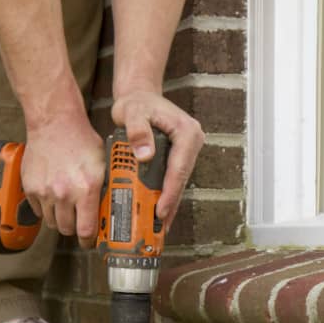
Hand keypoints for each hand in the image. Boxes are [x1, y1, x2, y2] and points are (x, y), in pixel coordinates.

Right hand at [22, 112, 105, 248]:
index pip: (86, 230)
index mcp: (86, 189)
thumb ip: (104, 190)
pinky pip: (38, 209)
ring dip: (59, 218)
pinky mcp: (31, 188)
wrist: (55, 123)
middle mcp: (64, 193)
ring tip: (66, 206)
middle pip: (66, 229)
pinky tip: (53, 195)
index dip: (89, 241)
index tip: (90, 243)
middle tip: (78, 223)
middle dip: (74, 229)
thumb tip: (111, 211)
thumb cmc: (81, 140)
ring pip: (51, 221)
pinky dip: (45, 207)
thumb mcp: (103, 165)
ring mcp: (45, 192)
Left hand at [111, 90, 203, 230]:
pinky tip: (157, 211)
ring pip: (178, 182)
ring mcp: (186, 150)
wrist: (139, 96)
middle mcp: (191, 142)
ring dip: (168, 202)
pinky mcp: (178, 156)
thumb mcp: (132, 112)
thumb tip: (144, 155)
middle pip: (181, 179)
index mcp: (186, 132)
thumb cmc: (135, 103)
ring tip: (158, 227)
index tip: (160, 209)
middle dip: (170, 203)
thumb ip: (137, 130)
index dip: (170, 191)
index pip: (179, 168)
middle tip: (158, 227)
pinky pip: (172, 178)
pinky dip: (164, 194)